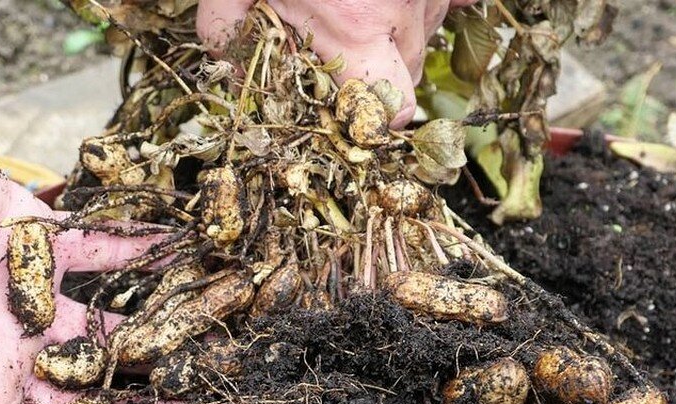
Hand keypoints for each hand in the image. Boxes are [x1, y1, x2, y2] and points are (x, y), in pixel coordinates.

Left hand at [197, 0, 473, 127]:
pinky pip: (447, 4)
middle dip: (378, 80)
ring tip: (358, 11)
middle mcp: (404, 16)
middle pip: (407, 82)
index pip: (392, 110)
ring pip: (423, 42)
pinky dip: (421, 8)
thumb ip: (228, 31)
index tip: (350, 109)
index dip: (374, 119)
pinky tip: (390, 0)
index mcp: (357, 31)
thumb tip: (230, 72)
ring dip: (394, 41)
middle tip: (342, 53)